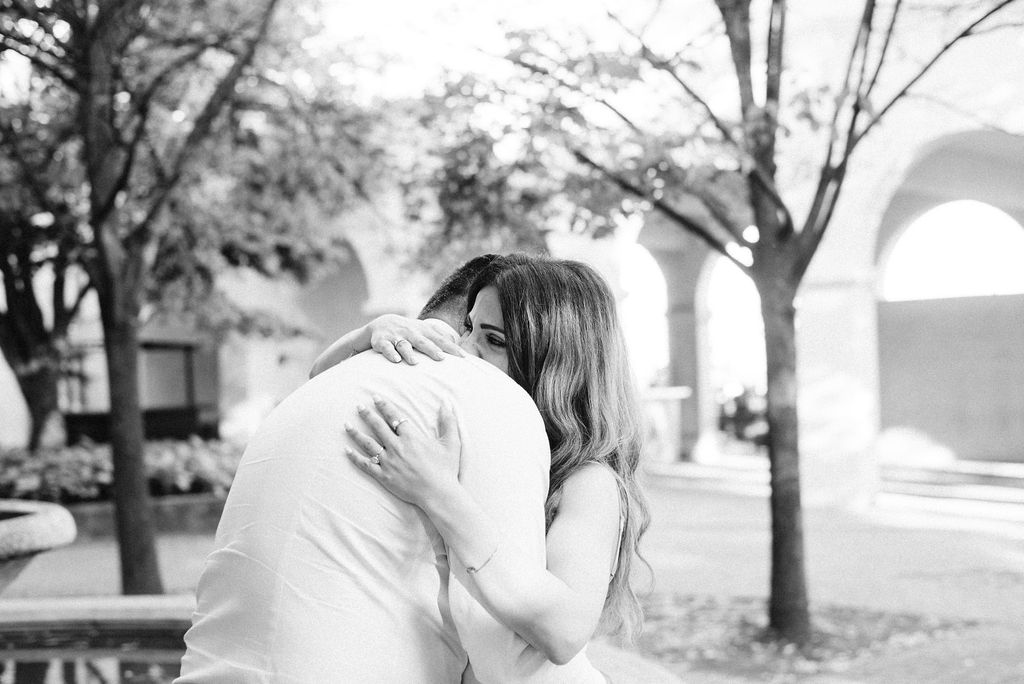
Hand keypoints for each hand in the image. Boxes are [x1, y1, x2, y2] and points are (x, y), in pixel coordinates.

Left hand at [344, 396, 461, 506]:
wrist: (438, 494)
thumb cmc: (446, 469)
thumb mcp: (451, 443)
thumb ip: (448, 421)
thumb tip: (446, 403)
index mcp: (411, 437)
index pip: (394, 417)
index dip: (384, 406)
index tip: (375, 398)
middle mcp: (397, 447)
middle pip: (378, 427)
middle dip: (367, 415)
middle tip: (358, 407)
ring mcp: (389, 462)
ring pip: (368, 444)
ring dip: (356, 433)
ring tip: (346, 425)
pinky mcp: (384, 476)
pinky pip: (365, 465)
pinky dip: (355, 457)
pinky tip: (346, 450)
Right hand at [368, 315, 464, 363]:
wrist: (382, 323)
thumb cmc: (410, 331)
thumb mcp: (425, 331)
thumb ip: (441, 337)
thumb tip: (458, 345)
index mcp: (423, 330)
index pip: (440, 339)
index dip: (451, 348)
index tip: (463, 357)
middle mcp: (411, 332)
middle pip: (423, 341)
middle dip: (432, 349)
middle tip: (442, 358)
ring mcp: (396, 336)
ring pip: (404, 345)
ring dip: (409, 353)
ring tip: (415, 362)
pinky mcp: (381, 341)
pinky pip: (386, 347)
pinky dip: (390, 353)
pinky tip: (396, 360)